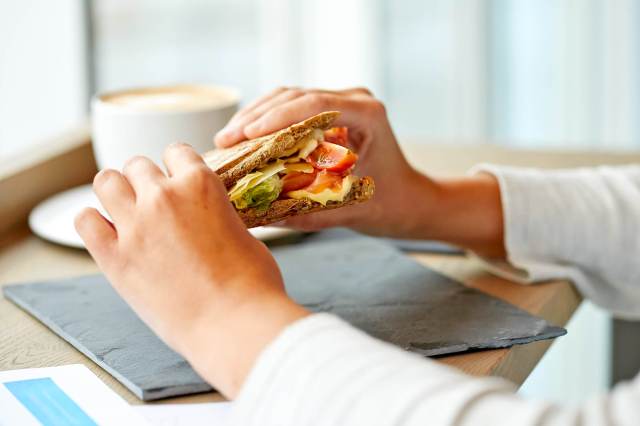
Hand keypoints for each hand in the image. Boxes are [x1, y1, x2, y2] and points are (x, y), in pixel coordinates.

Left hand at [75, 144, 308, 396]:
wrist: (233, 323)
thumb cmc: (252, 283)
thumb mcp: (243, 231)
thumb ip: (218, 214)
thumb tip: (209, 220)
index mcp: (200, 184)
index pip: (176, 151)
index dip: (177, 165)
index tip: (177, 178)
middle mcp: (163, 197)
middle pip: (138, 165)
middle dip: (146, 179)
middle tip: (154, 201)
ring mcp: (134, 226)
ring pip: (106, 181)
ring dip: (116, 191)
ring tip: (126, 209)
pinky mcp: (114, 258)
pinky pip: (85, 221)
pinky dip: (93, 222)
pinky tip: (107, 232)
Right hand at [215, 87, 428, 236]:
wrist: (410, 201)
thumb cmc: (390, 206)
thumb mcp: (349, 211)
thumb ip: (307, 214)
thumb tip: (259, 215)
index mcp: (368, 115)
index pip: (315, 104)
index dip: (276, 117)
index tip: (246, 133)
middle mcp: (356, 100)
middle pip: (296, 96)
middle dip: (256, 117)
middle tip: (224, 140)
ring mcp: (344, 102)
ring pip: (290, 97)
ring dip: (256, 116)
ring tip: (227, 139)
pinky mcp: (332, 111)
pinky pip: (294, 108)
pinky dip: (268, 121)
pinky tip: (246, 137)